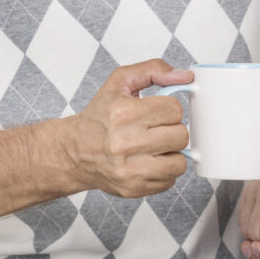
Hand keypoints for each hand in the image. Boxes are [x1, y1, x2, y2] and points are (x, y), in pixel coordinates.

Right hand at [70, 59, 193, 197]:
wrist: (73, 152)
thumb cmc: (99, 117)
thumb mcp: (120, 82)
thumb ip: (153, 70)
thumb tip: (185, 77)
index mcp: (123, 113)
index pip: (175, 109)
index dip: (169, 108)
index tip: (157, 111)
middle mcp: (125, 143)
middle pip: (181, 135)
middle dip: (172, 129)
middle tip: (156, 128)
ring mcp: (129, 170)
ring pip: (180, 162)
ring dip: (171, 152)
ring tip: (156, 146)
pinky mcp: (133, 188)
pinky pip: (170, 181)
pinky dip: (164, 171)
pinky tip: (149, 161)